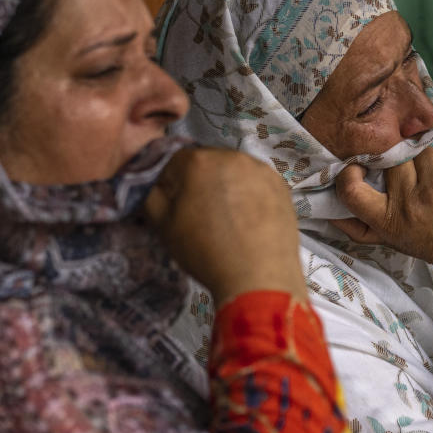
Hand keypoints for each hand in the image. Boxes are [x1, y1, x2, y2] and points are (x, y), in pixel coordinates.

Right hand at [145, 148, 306, 305]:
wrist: (259, 276)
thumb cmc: (206, 251)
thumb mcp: (164, 226)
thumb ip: (151, 197)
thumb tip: (154, 186)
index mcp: (198, 161)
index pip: (175, 163)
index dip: (172, 186)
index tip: (177, 210)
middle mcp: (231, 155)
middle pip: (207, 163)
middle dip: (201, 183)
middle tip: (203, 216)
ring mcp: (261, 169)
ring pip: (234, 172)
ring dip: (227, 188)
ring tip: (229, 220)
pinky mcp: (281, 185)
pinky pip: (257, 184)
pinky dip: (251, 195)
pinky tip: (250, 220)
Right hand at [330, 148, 432, 278]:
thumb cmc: (429, 243)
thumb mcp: (388, 240)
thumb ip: (356, 225)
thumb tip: (324, 205)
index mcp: (387, 221)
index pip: (351, 190)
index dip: (351, 173)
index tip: (360, 169)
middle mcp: (409, 206)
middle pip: (393, 159)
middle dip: (403, 164)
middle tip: (414, 181)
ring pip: (422, 153)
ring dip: (429, 165)